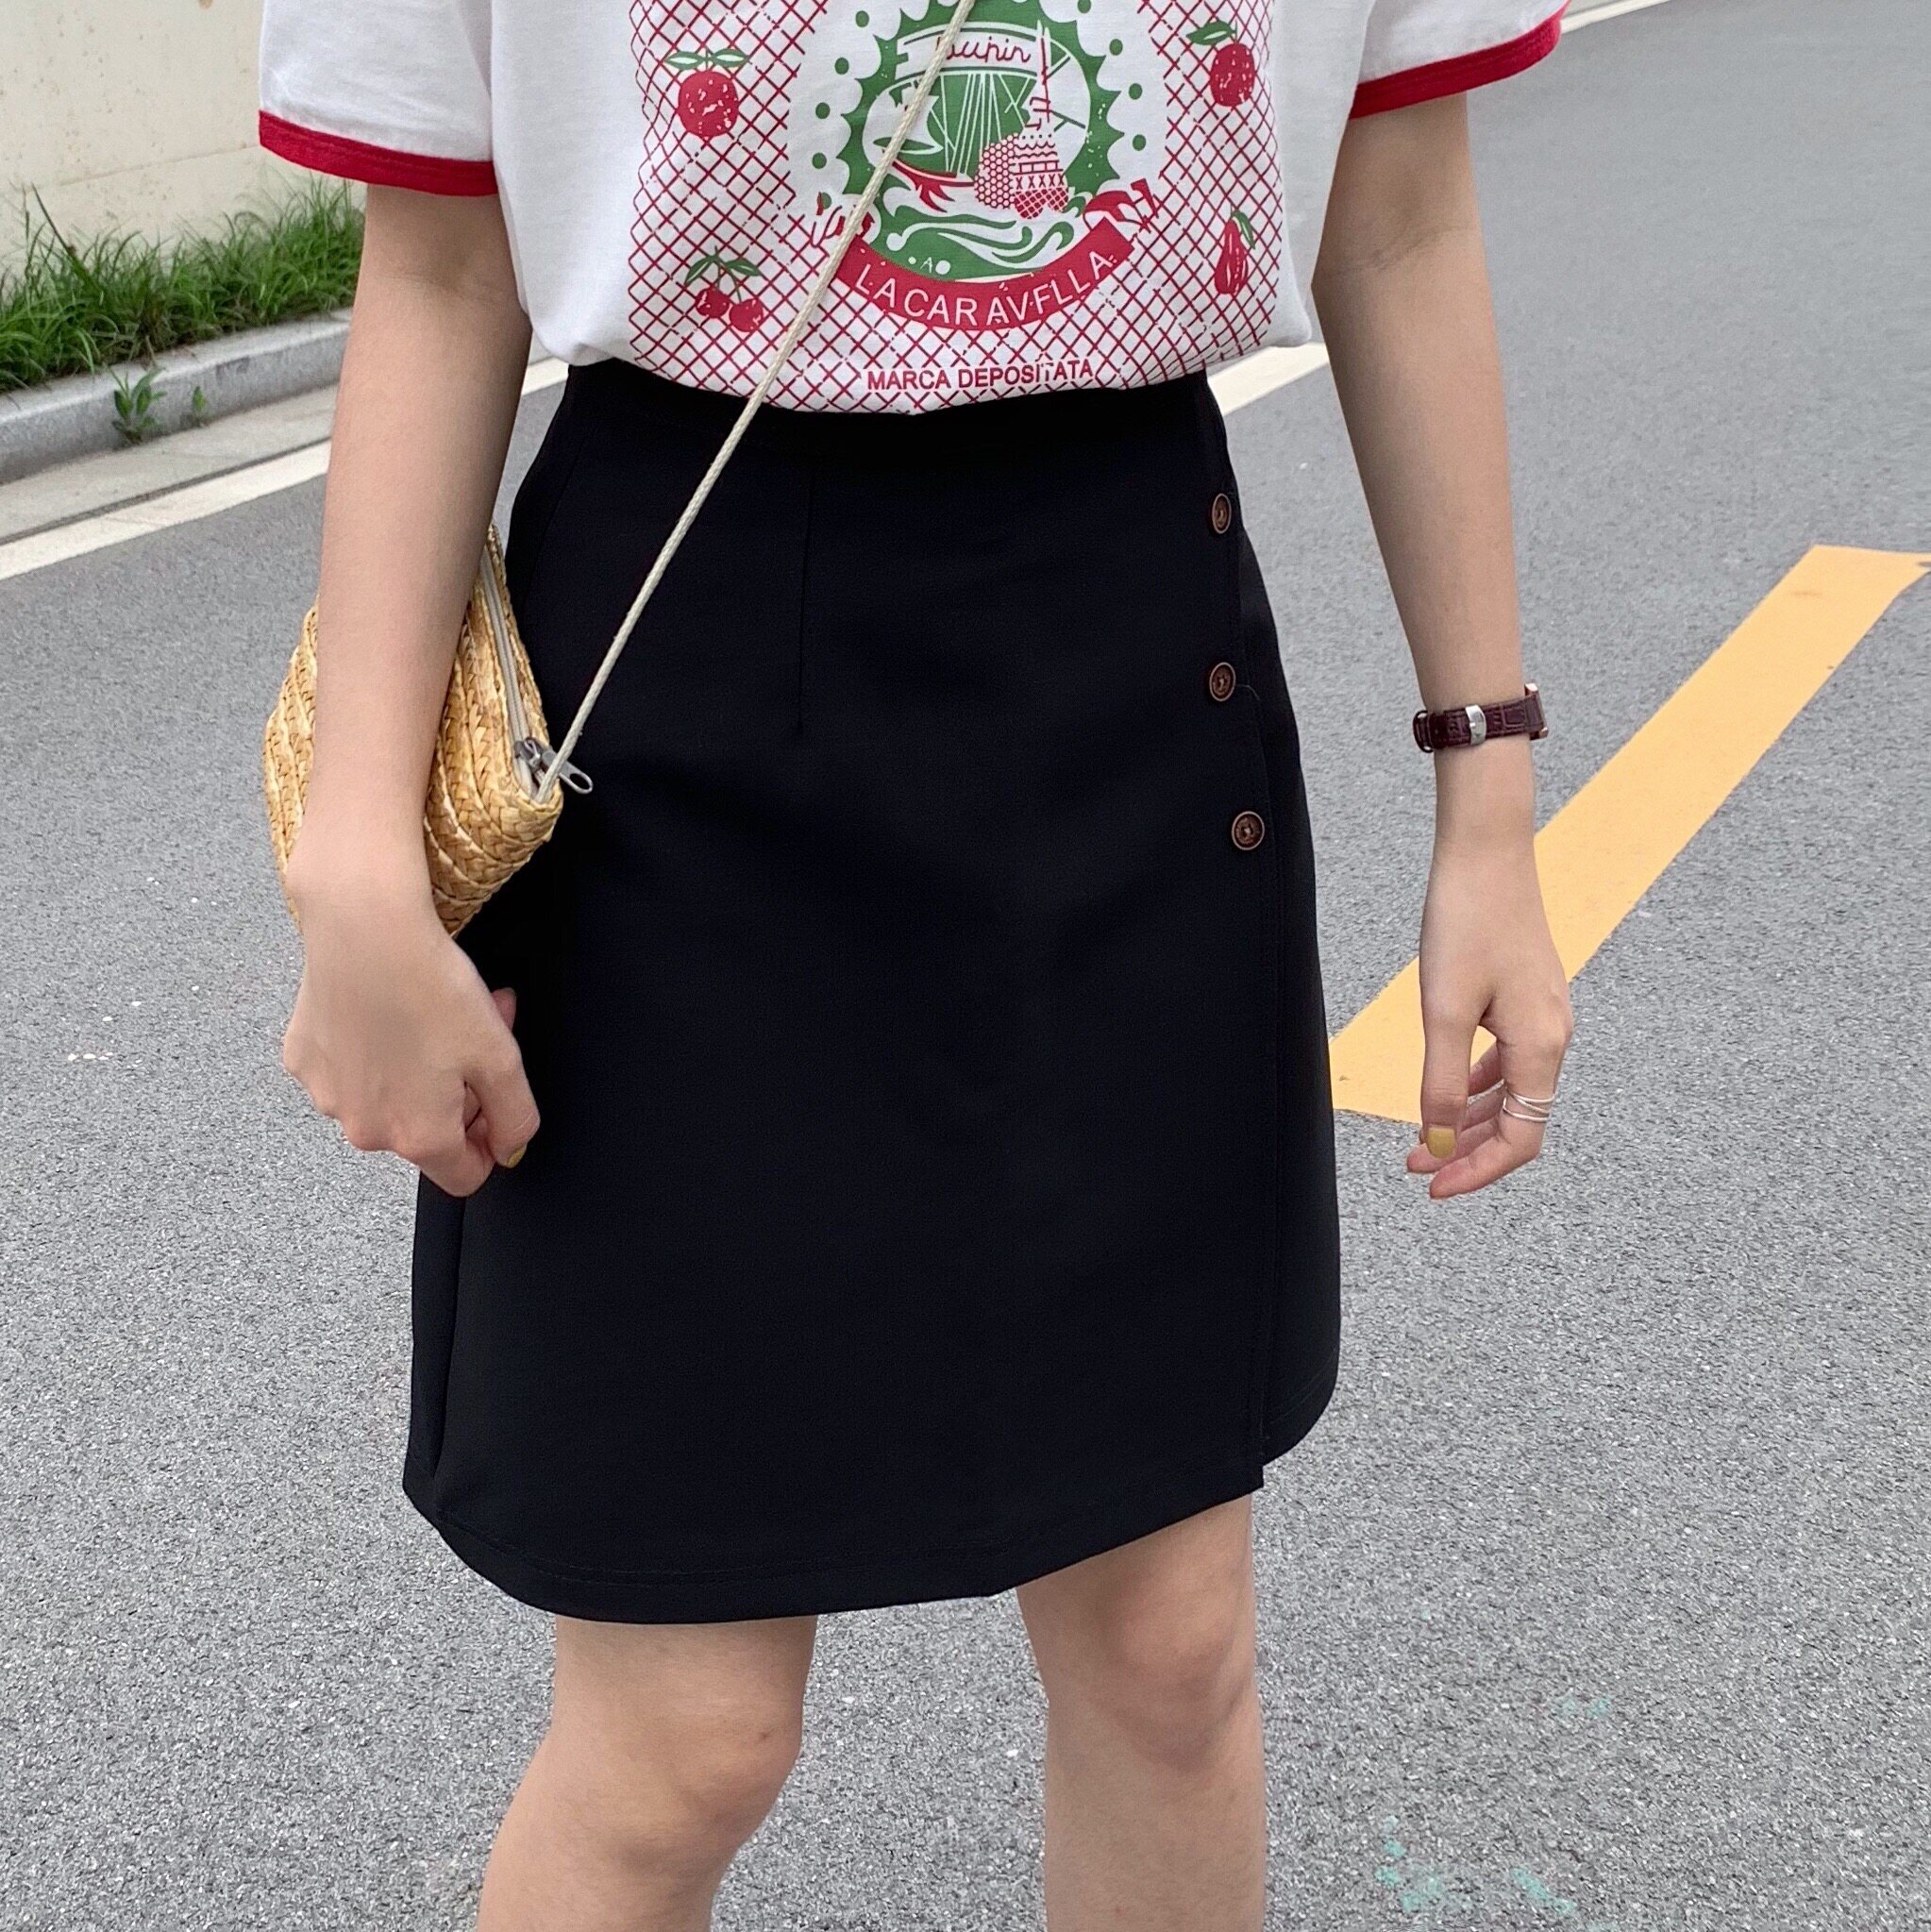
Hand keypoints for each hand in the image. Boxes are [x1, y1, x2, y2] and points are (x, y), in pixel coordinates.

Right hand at [280, 835, 537, 1196]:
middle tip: (476, 1038)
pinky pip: (350, 1071)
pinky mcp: (304, 1061)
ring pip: (387, 1100)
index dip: (490, 1141)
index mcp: (417, 1136)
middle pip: (425, 1135)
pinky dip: (374, 1050)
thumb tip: (509, 1150)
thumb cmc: (432, 988)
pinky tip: (387, 1009)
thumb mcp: (501, 1057)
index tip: (494, 1101)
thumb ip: (515, 1117)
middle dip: (457, 1095)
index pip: (464, 1176)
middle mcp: (364, 1130)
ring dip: (417, 1071)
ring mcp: (328, 1097)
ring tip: (432, 1015)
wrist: (365, 929)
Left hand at [1406, 802, 1572, 1199]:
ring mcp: (1543, 1016)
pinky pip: (1506, 1060)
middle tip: (1414, 1164)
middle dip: (1465, 1149)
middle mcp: (1553, 1036)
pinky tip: (1444, 1091)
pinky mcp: (1526, 996)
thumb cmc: (1466, 920)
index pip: (1521, 1137)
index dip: (1478, 1170)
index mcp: (1542, 1046)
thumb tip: (1437, 1137)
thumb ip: (1440, 1080)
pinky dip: (1474, 1085)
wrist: (1487, 850)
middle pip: (1517, 1120)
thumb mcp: (1442, 1008)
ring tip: (1419, 1134)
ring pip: (1509, 1092)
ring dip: (1465, 1119)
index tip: (1433, 1185)